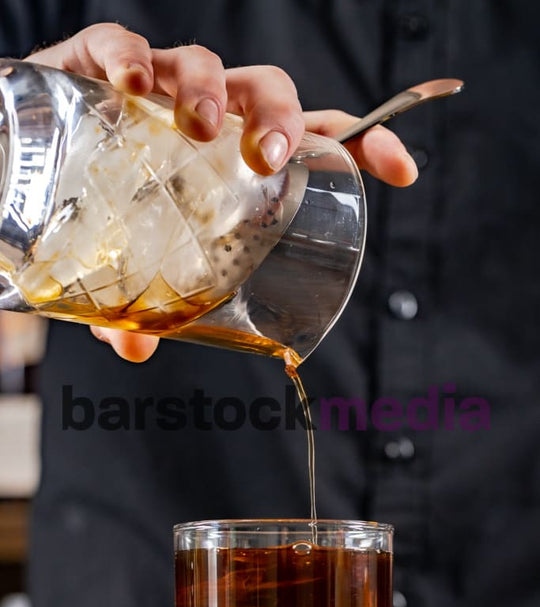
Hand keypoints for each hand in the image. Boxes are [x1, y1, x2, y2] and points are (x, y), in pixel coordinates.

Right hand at [27, 24, 416, 361]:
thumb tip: (138, 349)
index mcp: (235, 159)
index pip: (317, 139)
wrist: (23, 165)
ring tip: (201, 130)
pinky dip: (130, 57)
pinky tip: (133, 85)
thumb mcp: (130, 268)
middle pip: (269, 95)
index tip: (403, 172)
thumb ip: (140, 307)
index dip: (367, 146)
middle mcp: (207, 118)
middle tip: (268, 161)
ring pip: (206, 64)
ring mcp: (156, 88)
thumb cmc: (97, 212)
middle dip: (281, 118)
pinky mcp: (95, 66)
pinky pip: (120, 43)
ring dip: (212, 90)